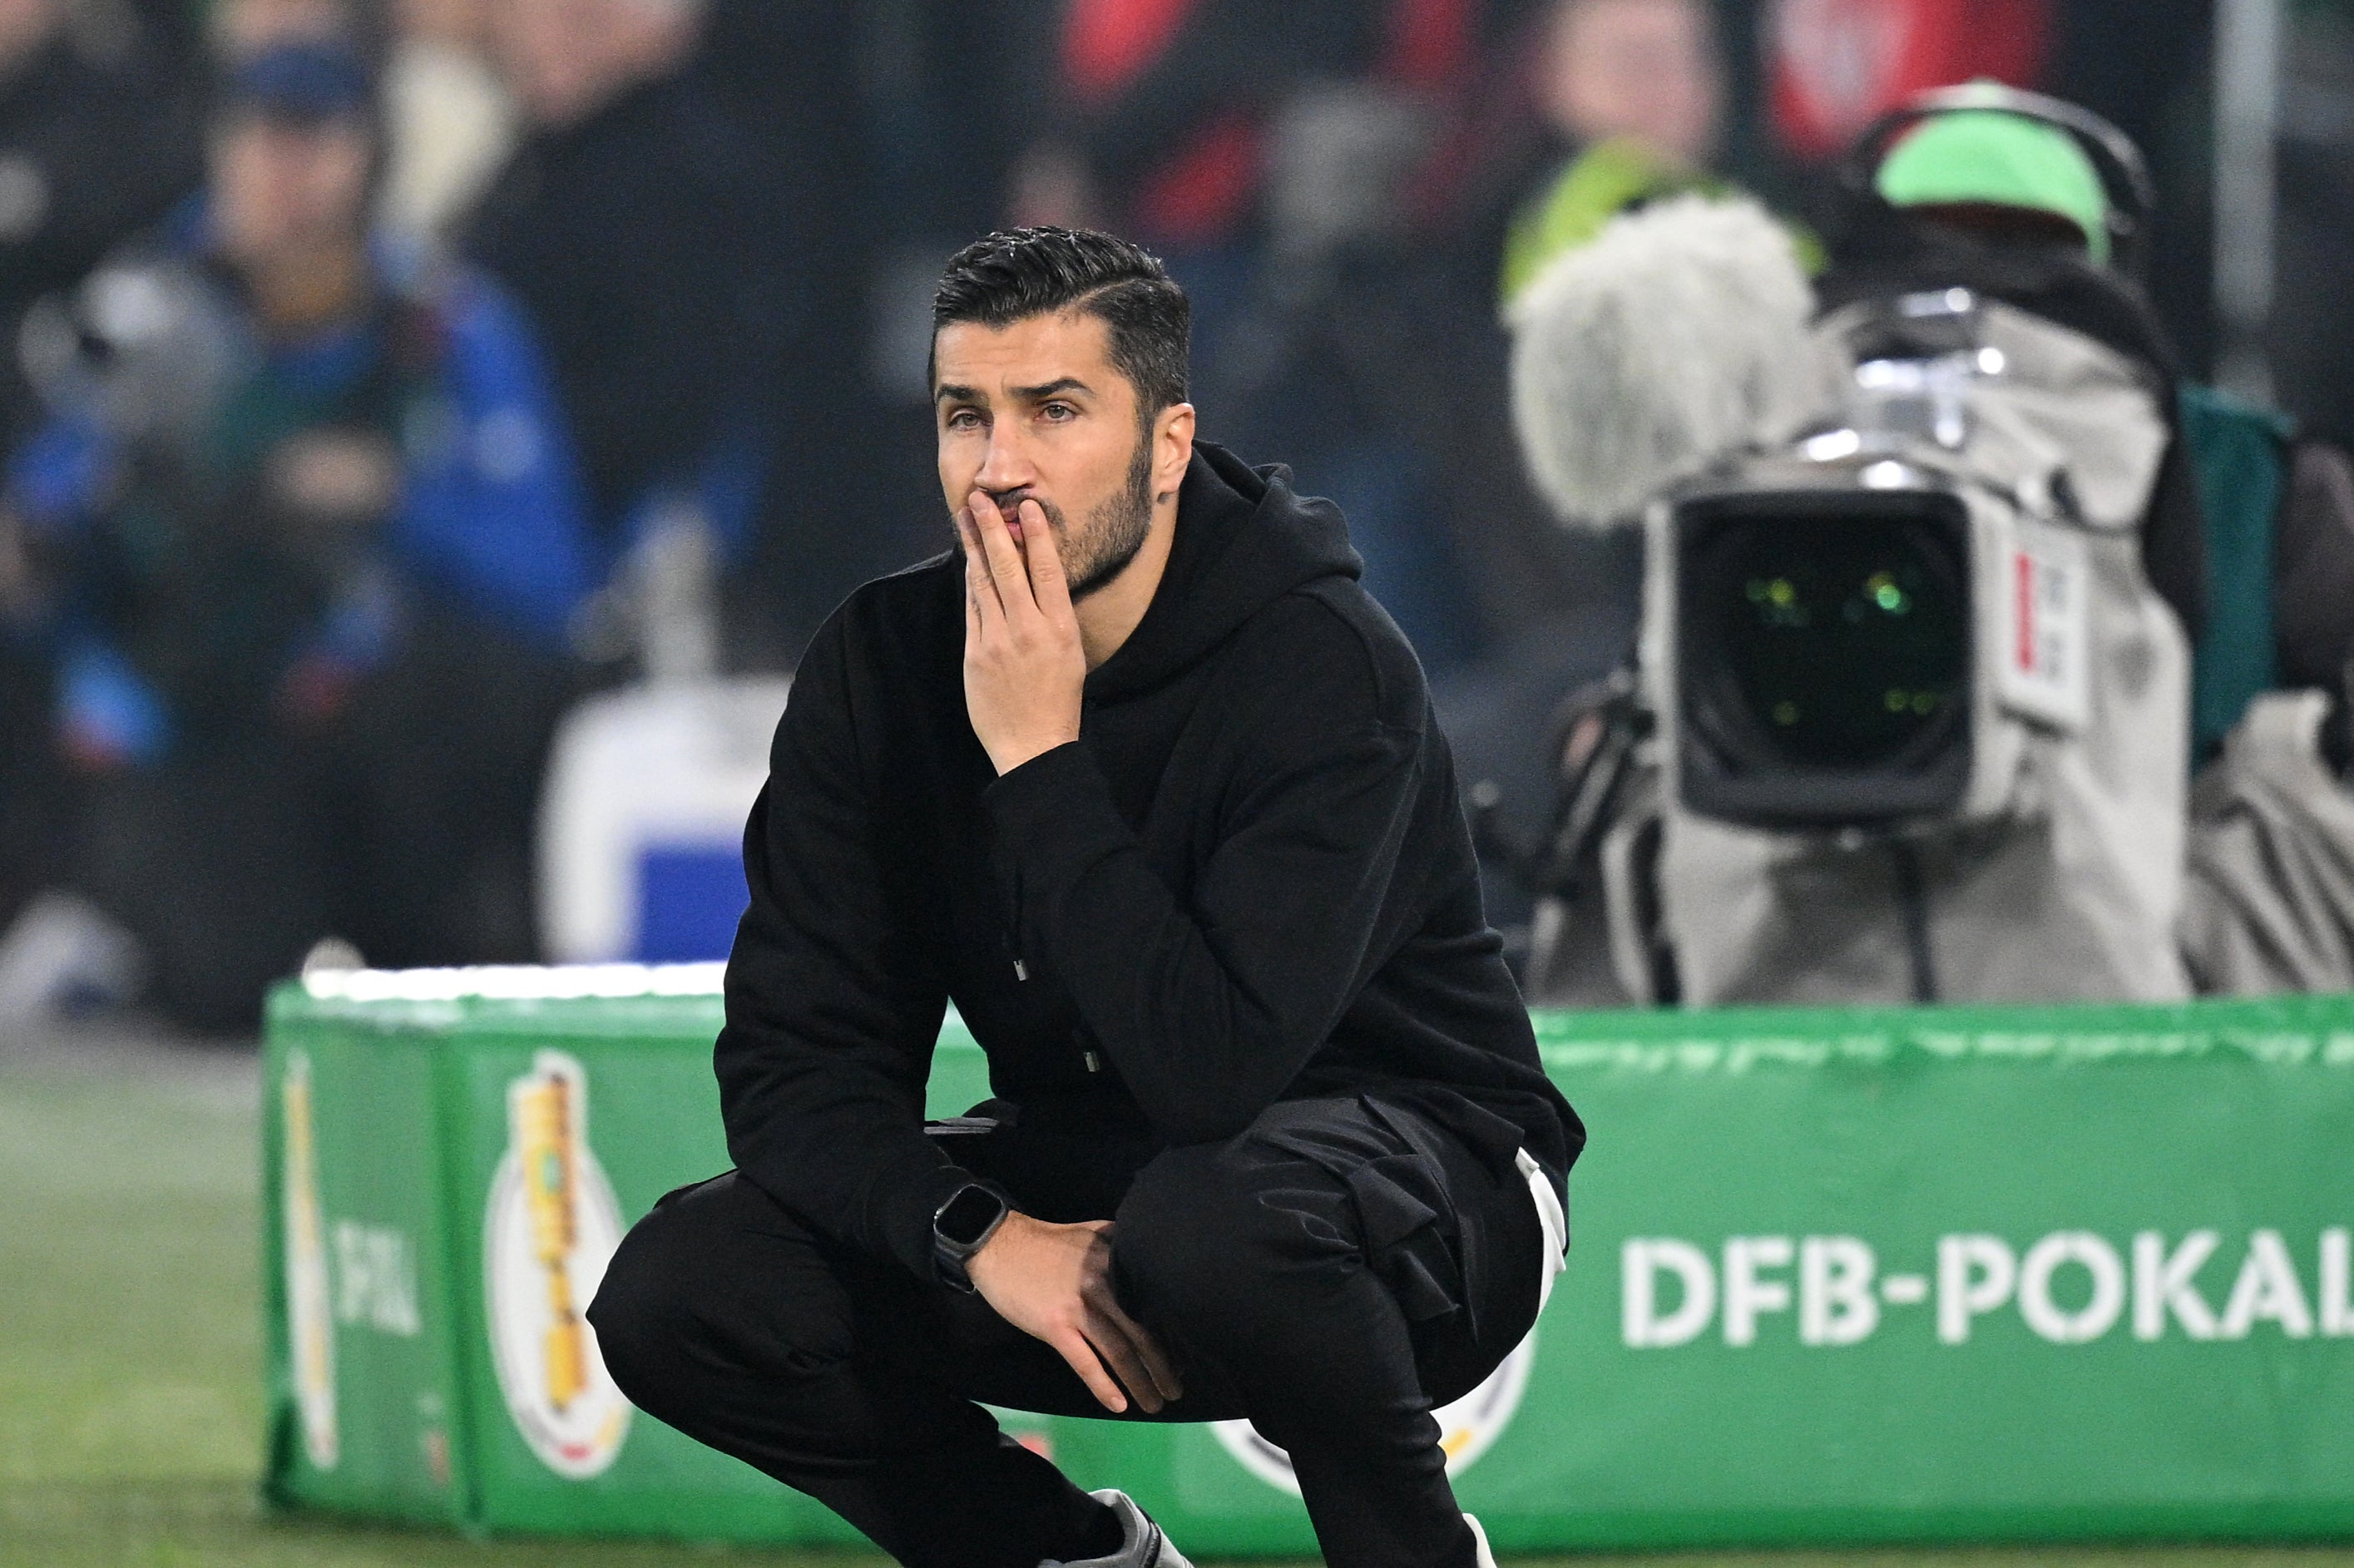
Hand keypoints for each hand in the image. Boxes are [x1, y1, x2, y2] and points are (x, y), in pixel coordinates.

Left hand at [959, 490, 1084, 774]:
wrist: (1033, 746)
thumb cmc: (1057, 703)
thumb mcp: (1071, 655)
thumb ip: (1054, 618)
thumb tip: (1038, 582)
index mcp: (1060, 629)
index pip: (1048, 569)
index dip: (1037, 534)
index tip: (1027, 507)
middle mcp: (1029, 630)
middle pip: (1009, 567)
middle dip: (994, 528)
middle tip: (981, 498)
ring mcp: (998, 641)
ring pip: (984, 583)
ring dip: (974, 546)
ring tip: (966, 519)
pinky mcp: (975, 655)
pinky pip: (972, 609)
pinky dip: (970, 581)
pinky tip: (967, 561)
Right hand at [966, 1211, 1183, 1414]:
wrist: (998, 1243)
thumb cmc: (1047, 1242)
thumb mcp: (1093, 1234)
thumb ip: (1122, 1247)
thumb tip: (1150, 1259)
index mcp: (1117, 1263)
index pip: (1154, 1305)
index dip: (1172, 1336)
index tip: (1184, 1358)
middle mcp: (1104, 1286)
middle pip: (1143, 1333)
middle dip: (1163, 1367)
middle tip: (1177, 1390)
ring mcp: (1079, 1307)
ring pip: (1119, 1352)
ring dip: (1140, 1382)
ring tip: (1154, 1404)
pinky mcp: (1054, 1325)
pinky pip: (1084, 1362)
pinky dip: (1103, 1386)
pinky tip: (1118, 1405)